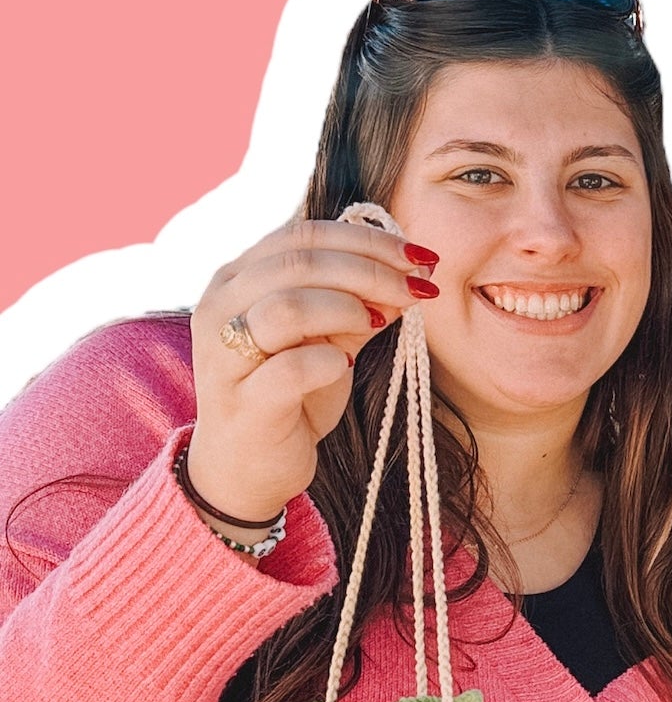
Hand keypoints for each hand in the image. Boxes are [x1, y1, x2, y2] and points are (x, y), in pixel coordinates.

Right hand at [187, 219, 439, 525]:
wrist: (249, 466)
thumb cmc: (290, 393)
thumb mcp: (331, 338)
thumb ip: (361, 304)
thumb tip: (414, 275)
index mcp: (240, 277)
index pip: (304, 235)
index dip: (368, 240)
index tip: (419, 257)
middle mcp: (222, 306)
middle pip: (299, 262)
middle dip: (372, 270)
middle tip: (418, 288)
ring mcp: (225, 354)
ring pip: (287, 307)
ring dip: (348, 307)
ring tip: (381, 323)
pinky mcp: (244, 402)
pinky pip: (290, 369)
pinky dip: (329, 361)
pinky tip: (347, 365)